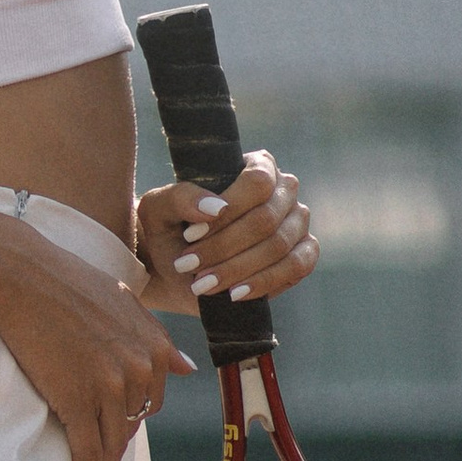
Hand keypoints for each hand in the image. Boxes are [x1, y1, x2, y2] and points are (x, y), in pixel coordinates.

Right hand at [0, 231, 197, 460]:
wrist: (22, 276)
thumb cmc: (65, 280)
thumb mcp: (123, 302)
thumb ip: (155, 336)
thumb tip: (187, 367)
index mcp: (154, 346)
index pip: (151, 400)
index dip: (132, 419)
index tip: (117, 430)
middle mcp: (140, 369)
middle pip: (132, 424)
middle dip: (118, 444)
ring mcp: (108, 387)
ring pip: (112, 442)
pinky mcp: (76, 400)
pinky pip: (87, 450)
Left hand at [136, 153, 318, 315]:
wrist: (174, 268)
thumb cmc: (168, 228)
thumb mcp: (159, 208)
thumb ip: (181, 198)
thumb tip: (215, 207)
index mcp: (256, 166)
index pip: (257, 182)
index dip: (228, 211)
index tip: (190, 235)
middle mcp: (283, 191)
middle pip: (265, 219)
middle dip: (224, 247)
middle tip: (188, 265)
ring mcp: (296, 223)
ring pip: (278, 245)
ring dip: (236, 269)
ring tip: (202, 284)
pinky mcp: (303, 254)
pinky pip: (297, 267)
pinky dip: (263, 283)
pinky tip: (234, 294)